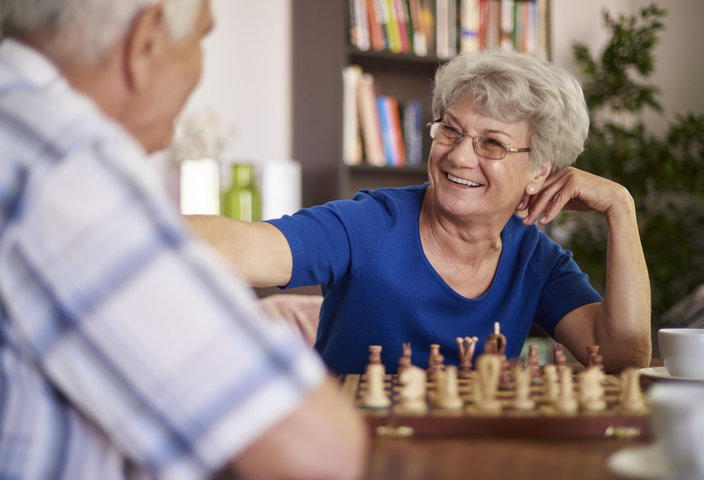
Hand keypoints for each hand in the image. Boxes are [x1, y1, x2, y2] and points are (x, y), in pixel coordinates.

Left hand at [518, 167, 632, 225]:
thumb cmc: (589, 200)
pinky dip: (550, 212)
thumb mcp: (567, 200)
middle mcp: (563, 172)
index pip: (539, 185)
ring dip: (536, 211)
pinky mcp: (575, 183)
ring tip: (529, 223)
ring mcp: (569, 175)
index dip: (528, 197)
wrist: (612, 200)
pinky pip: (558, 199)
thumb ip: (553, 200)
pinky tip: (544, 221)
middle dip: (529, 206)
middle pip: (540, 190)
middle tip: (521, 219)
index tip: (519, 209)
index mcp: (560, 173)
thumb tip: (536, 209)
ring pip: (547, 195)